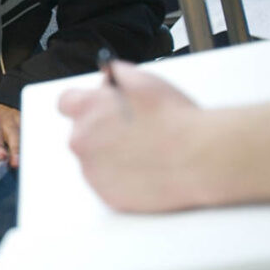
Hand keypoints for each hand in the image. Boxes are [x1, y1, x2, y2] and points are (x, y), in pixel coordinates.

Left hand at [58, 61, 204, 211]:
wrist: (202, 158)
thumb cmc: (176, 119)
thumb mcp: (145, 80)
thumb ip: (118, 75)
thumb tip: (111, 74)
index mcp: (86, 109)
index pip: (66, 103)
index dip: (86, 104)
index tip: (99, 107)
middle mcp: (81, 140)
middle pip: (82, 133)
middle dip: (102, 131)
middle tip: (134, 131)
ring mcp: (93, 171)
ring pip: (95, 160)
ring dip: (112, 156)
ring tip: (146, 152)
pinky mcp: (108, 195)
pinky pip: (109, 184)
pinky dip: (123, 179)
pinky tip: (147, 171)